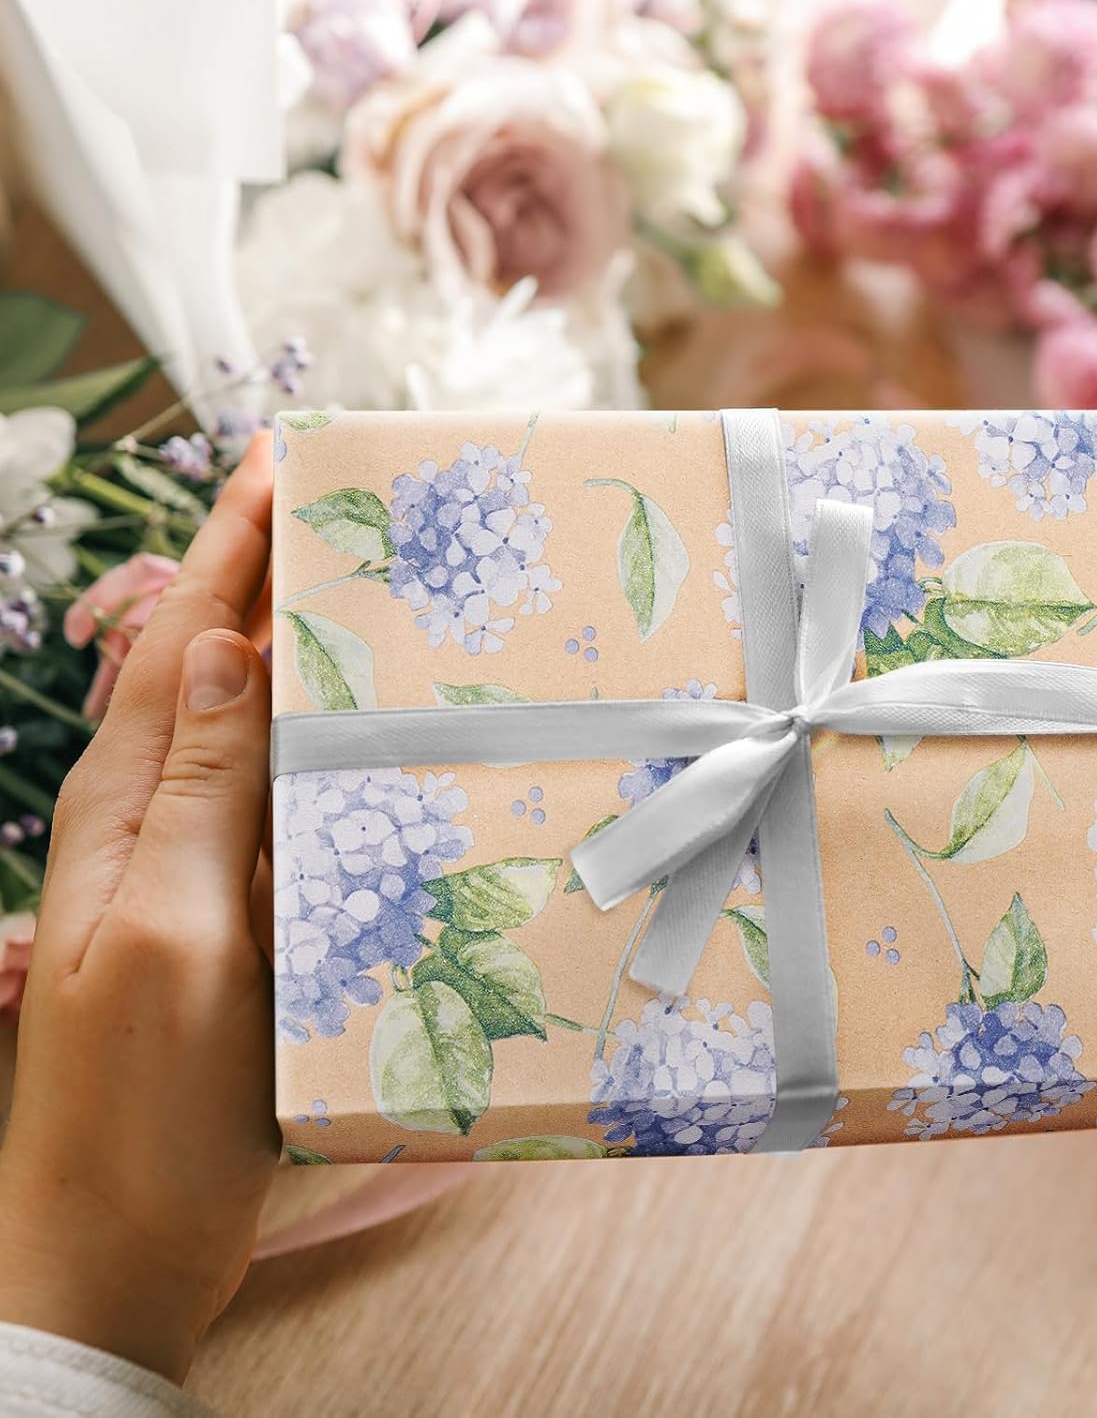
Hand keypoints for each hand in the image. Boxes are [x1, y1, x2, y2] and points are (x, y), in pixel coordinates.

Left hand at [0, 434, 277, 1382]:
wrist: (111, 1258)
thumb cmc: (133, 1114)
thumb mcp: (169, 942)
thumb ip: (196, 795)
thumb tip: (223, 649)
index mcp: (125, 812)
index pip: (181, 642)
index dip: (226, 547)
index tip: (277, 460)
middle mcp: (154, 827)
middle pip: (212, 670)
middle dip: (266, 577)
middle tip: (339, 509)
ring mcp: (193, 877)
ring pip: (248, 733)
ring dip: (297, 655)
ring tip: (362, 596)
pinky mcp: (235, 924)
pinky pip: (279, 807)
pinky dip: (317, 749)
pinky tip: (363, 742)